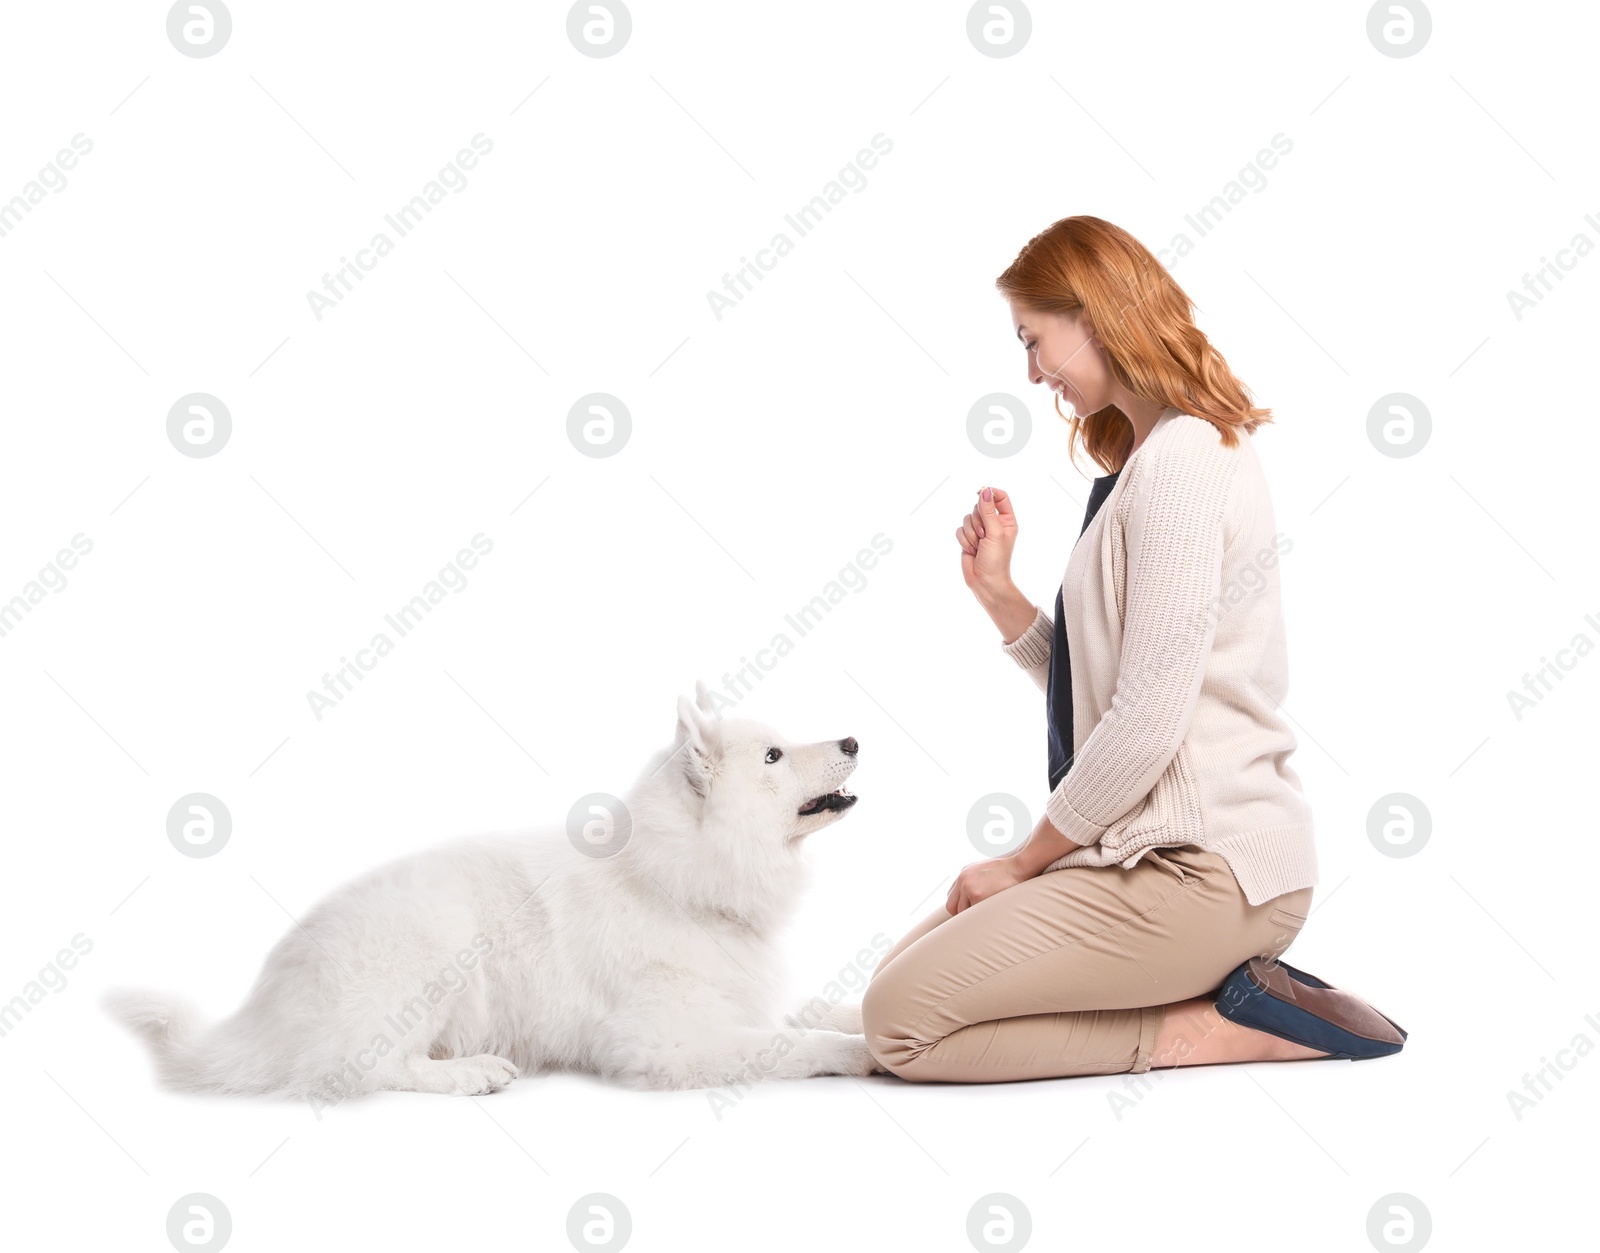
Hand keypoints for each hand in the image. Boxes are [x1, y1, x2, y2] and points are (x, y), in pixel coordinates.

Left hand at [945, 854, 1033, 914]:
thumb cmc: (1007, 871)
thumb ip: (972, 882)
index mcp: (963, 873)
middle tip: (974, 918)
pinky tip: (991, 913)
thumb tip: (967, 900)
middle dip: (961, 914)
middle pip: (952, 907)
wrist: (1019, 867)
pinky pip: (973, 914)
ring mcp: (968, 887)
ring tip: (986, 914)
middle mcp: (963, 879)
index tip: (969, 911)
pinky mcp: (977, 895)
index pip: (951, 897)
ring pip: (962, 912)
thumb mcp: (984, 870)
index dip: (960, 906)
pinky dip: (980, 917)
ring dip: (973, 915)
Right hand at [957, 486, 1019, 607]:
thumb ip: (988, 511)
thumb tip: (984, 491)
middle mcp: (993, 523)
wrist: (985, 582)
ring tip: (978, 546)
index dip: (990, 493)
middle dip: (978, 521)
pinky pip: (959, 529)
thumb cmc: (996, 560)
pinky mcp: (968, 538)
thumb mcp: (994, 533)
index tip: (980, 493)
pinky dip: (964, 540)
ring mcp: (980, 531)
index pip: (1000, 497)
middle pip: (979, 506)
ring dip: (970, 533)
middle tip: (984, 535)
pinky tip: (971, 550)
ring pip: (967, 518)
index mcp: (1006, 520)